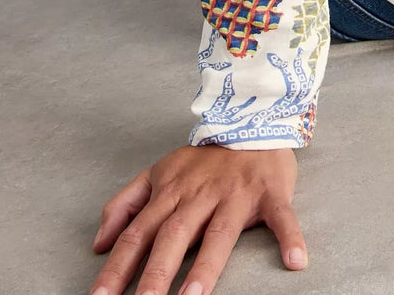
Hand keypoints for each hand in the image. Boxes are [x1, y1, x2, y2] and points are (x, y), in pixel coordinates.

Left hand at [89, 143, 306, 294]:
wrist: (251, 119)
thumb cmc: (204, 158)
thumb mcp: (158, 172)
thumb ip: (126, 204)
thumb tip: (98, 243)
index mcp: (170, 193)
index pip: (137, 234)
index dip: (116, 268)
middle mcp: (200, 195)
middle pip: (174, 236)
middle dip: (156, 274)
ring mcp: (236, 194)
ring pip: (219, 232)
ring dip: (207, 266)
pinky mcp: (270, 192)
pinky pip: (281, 216)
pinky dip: (289, 236)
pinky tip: (295, 261)